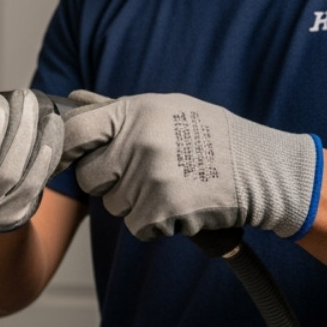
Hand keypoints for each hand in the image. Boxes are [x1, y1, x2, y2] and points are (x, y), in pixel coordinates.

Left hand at [61, 91, 320, 240]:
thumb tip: (74, 100)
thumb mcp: (166, 109)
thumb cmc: (211, 137)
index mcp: (134, 113)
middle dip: (108, 181)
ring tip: (172, 185)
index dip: (64, 148)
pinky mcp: (160, 211)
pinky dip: (155, 223)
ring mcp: (147, 178)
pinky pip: (136, 226)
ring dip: (135, 203)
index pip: (75, 131)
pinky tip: (180, 204)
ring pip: (113, 204)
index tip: (65, 158)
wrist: (262, 171)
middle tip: (143, 173)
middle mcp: (137, 143)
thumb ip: (115, 109)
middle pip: (88, 177)